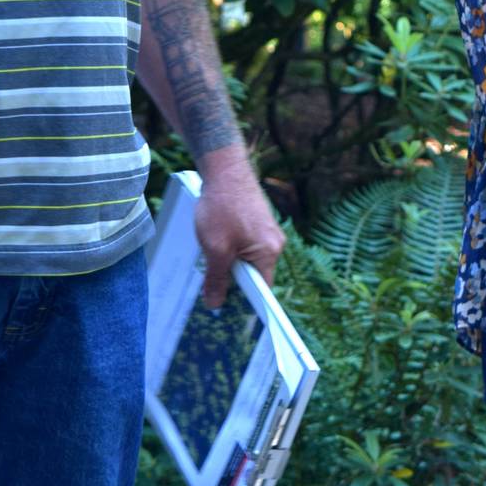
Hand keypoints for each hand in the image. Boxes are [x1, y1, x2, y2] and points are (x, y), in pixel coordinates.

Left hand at [193, 147, 286, 306]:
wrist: (225, 168)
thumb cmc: (222, 207)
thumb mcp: (215, 249)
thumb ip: (217, 279)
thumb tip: (216, 304)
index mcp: (269, 252)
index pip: (261, 290)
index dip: (247, 304)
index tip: (233, 317)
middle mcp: (274, 243)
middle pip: (254, 276)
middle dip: (233, 280)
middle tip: (210, 279)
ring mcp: (268, 232)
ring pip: (248, 260)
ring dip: (230, 262)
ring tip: (212, 250)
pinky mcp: (259, 223)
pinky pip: (247, 246)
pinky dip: (232, 248)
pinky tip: (216, 238)